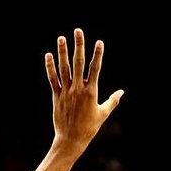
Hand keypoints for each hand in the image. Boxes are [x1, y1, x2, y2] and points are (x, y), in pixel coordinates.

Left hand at [45, 28, 123, 151]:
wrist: (71, 139)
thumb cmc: (90, 128)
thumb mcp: (103, 114)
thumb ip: (112, 101)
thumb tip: (122, 92)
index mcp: (91, 92)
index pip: (95, 69)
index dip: (97, 54)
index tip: (99, 42)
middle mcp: (78, 89)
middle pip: (79, 63)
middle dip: (79, 46)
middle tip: (78, 31)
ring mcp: (66, 92)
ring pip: (64, 68)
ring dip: (62, 52)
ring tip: (61, 38)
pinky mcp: (56, 96)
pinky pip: (52, 79)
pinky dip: (50, 67)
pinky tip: (48, 55)